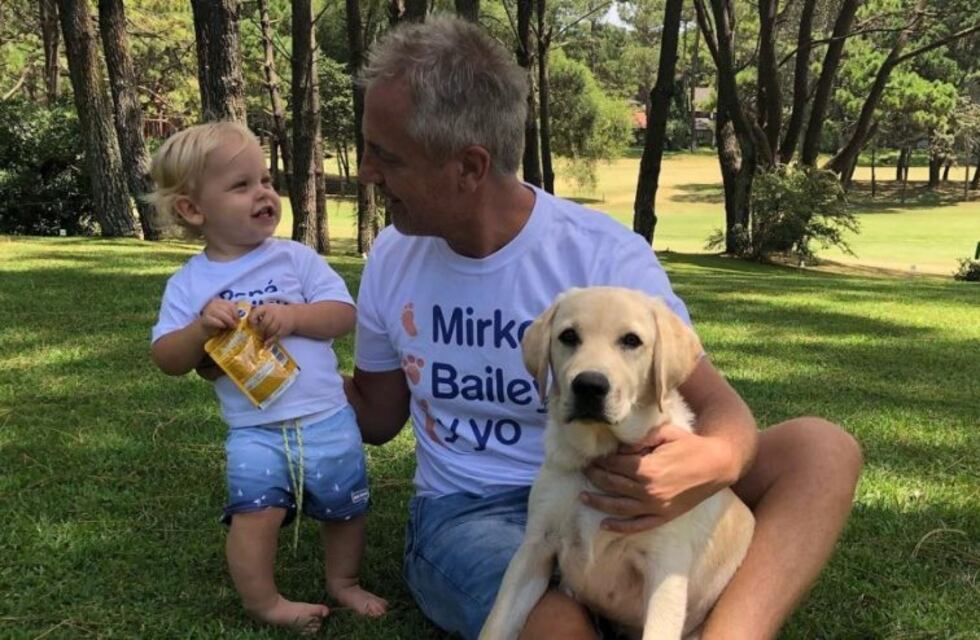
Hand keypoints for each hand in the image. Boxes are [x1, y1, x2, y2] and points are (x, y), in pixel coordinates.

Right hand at [199, 298, 238, 334]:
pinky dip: (221, 324)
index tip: (238, 320)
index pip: (231, 305)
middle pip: (227, 309)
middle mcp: (213, 304)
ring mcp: (208, 310)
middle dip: (233, 318)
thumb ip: (232, 312)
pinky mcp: (205, 318)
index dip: (236, 313)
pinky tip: (223, 326)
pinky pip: (215, 321)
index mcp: (219, 301)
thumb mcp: (226, 315)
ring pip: (222, 314)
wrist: (205, 329)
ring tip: (231, 327)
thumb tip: (245, 310)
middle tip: (235, 325)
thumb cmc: (218, 322)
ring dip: (228, 321)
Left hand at [249, 303, 295, 343]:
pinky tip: (266, 344)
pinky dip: (270, 341)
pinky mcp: (284, 328)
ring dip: (265, 335)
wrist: (293, 314)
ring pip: (270, 330)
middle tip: (256, 334)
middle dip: (259, 330)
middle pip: (264, 324)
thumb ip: (257, 313)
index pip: (256, 313)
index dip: (252, 320)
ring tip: (262, 337)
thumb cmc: (276, 312)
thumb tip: (244, 321)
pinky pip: (276, 336)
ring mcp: (280, 321)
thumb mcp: (267, 308)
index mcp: (267, 307)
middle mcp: (274, 313)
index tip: (252, 325)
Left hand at [581, 423, 736, 533]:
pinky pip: (637, 525)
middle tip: (584, 470)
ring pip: (618, 507)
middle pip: (612, 484)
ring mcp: (655, 507)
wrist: (717, 465)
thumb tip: (618, 446)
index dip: (600, 459)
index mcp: (647, 468)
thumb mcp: (665, 433)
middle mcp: (648, 490)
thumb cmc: (690, 445)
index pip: (614, 464)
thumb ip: (640, 439)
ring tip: (582, 497)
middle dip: (595, 476)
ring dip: (598, 502)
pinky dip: (619, 527)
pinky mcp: (663, 517)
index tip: (591, 456)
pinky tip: (604, 525)